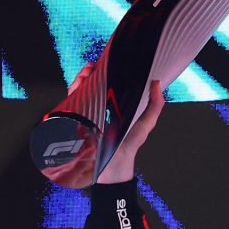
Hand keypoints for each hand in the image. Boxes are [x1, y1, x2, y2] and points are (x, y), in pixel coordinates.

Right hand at [64, 61, 165, 184]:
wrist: (113, 166)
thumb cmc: (130, 145)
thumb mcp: (146, 124)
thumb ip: (154, 106)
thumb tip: (158, 83)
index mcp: (116, 106)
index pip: (108, 84)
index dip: (106, 72)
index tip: (107, 62)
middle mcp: (100, 108)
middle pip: (92, 85)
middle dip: (90, 73)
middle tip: (92, 66)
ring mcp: (87, 114)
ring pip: (80, 92)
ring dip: (80, 80)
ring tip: (86, 73)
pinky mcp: (77, 121)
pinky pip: (71, 104)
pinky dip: (72, 93)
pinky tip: (77, 86)